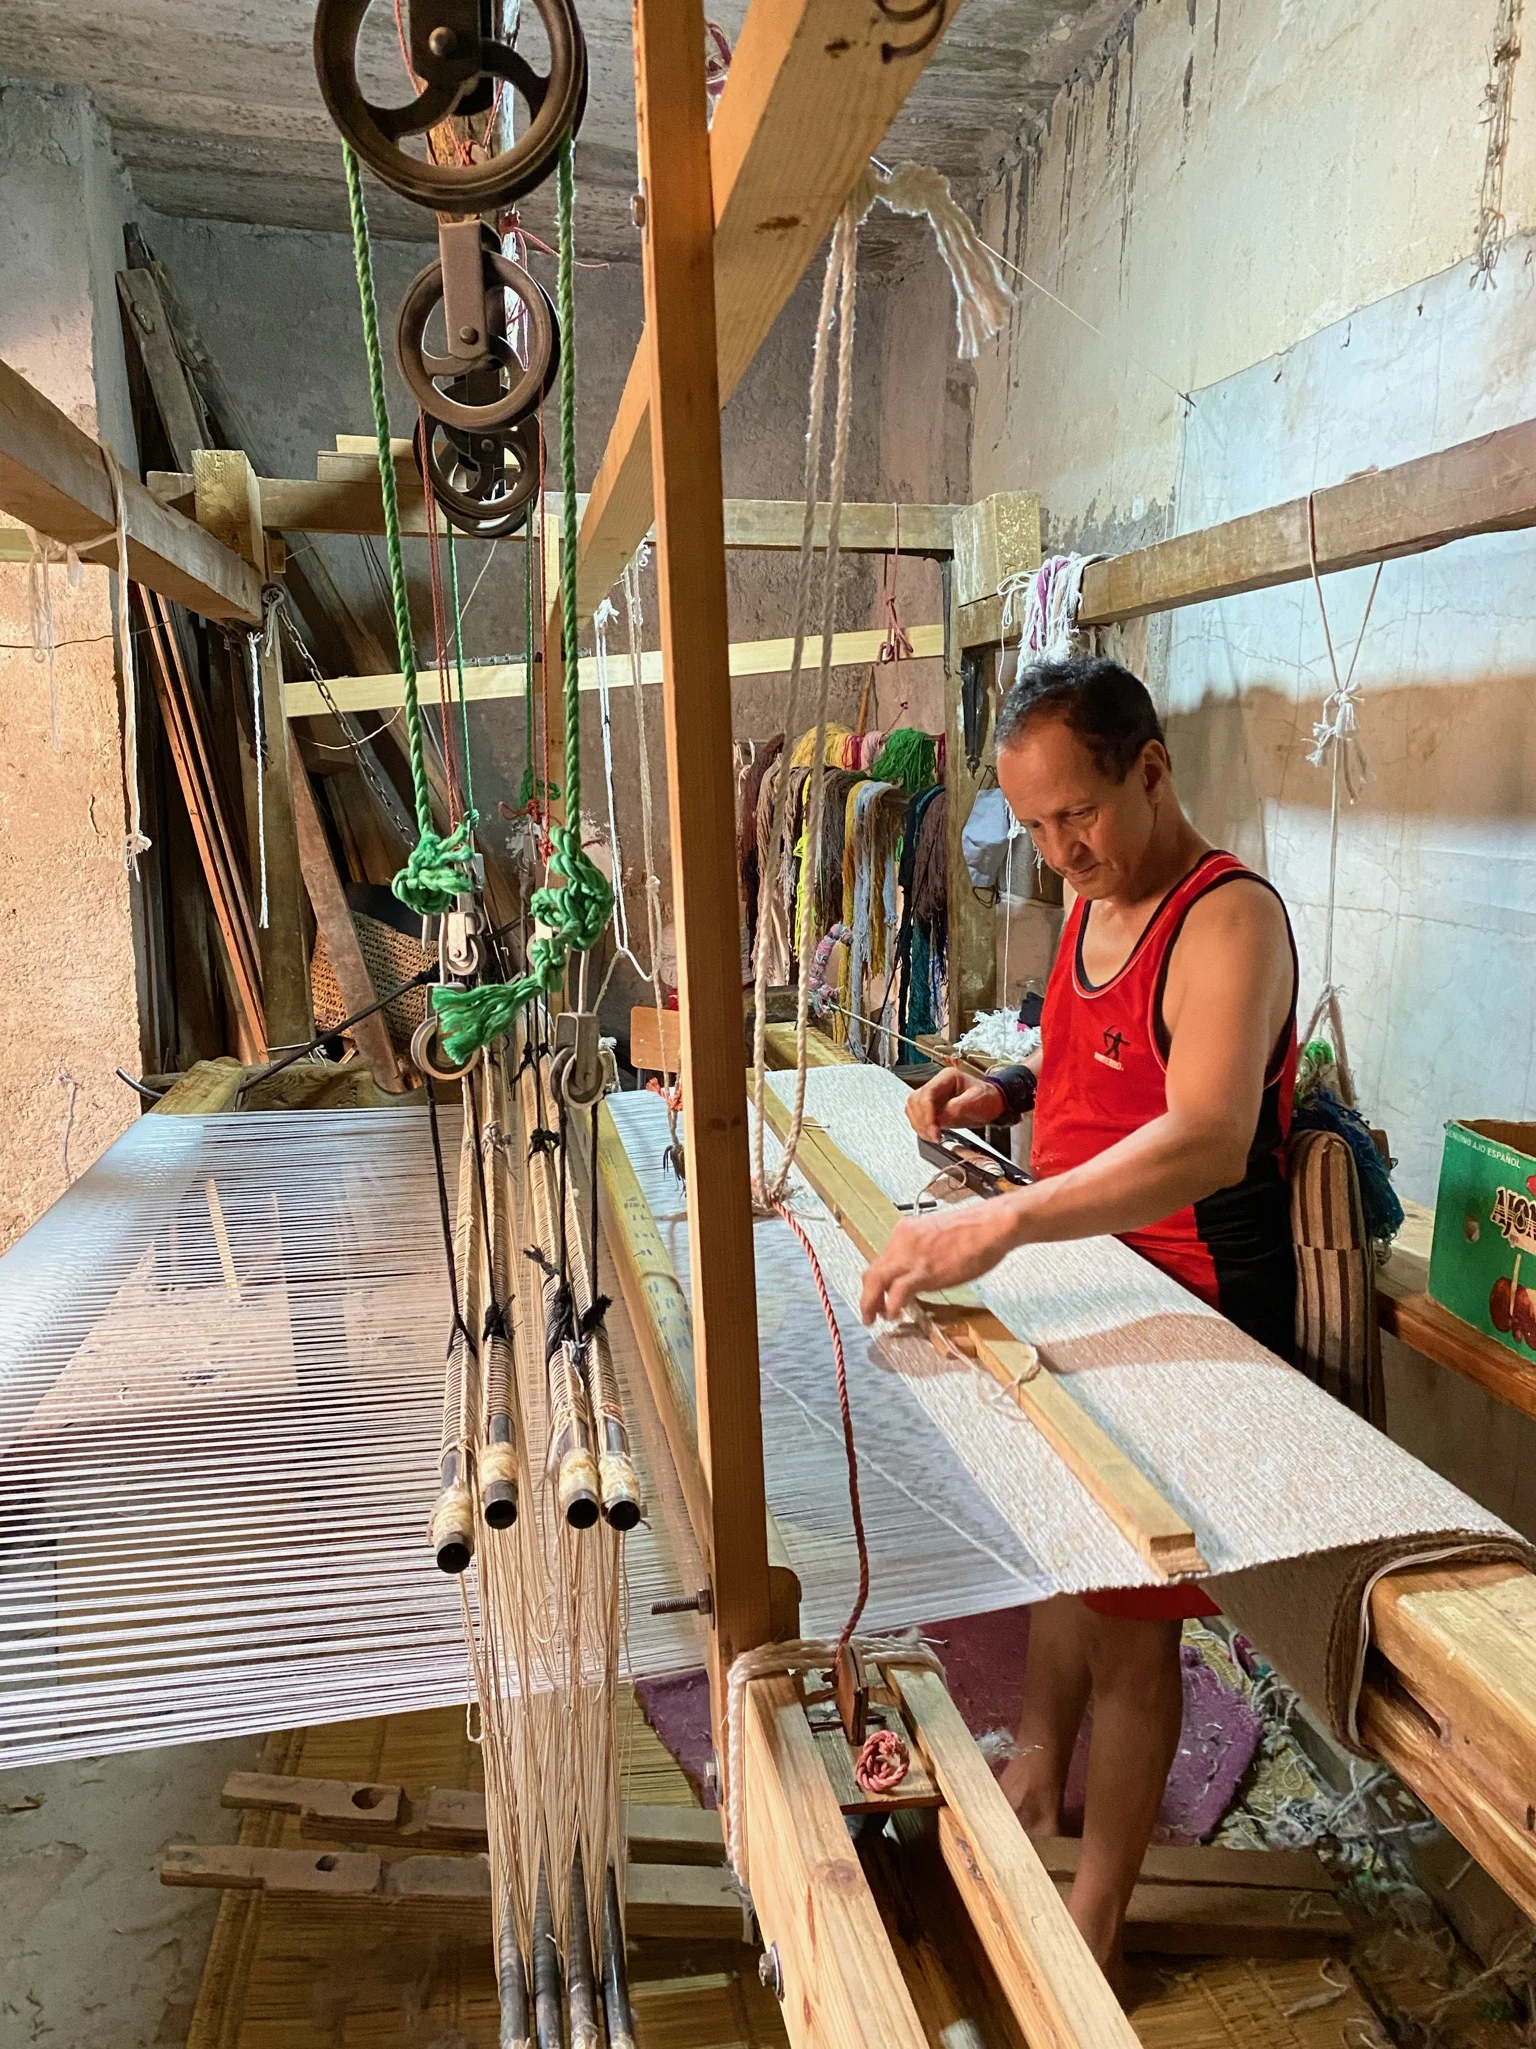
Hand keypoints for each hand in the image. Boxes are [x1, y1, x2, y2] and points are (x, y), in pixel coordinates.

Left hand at [860, 1200, 1016, 1323]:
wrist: (990, 1226)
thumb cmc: (975, 1231)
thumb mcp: (939, 1236)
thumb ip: (925, 1250)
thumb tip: (923, 1269)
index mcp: (907, 1230)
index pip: (882, 1258)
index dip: (878, 1280)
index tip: (879, 1293)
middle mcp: (902, 1241)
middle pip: (872, 1271)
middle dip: (867, 1295)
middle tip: (870, 1312)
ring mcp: (910, 1256)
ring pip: (876, 1282)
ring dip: (871, 1304)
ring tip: (873, 1319)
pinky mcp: (922, 1272)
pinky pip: (896, 1293)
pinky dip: (891, 1307)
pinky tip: (894, 1316)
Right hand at [906, 1061, 1006, 1142]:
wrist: (992, 1104)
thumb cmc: (988, 1098)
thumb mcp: (979, 1101)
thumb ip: (959, 1107)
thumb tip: (941, 1116)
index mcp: (947, 1077)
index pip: (927, 1094)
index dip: (927, 1113)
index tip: (934, 1129)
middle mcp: (936, 1084)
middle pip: (915, 1101)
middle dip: (922, 1121)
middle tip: (934, 1135)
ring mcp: (932, 1096)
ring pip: (913, 1109)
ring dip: (919, 1125)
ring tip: (933, 1136)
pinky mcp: (931, 1108)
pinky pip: (918, 1117)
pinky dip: (921, 1127)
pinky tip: (931, 1134)